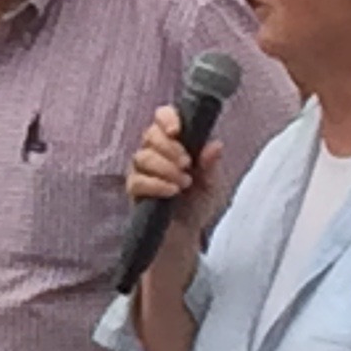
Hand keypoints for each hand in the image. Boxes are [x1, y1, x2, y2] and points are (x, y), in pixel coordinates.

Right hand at [124, 105, 223, 219]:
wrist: (185, 234)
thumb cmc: (197, 204)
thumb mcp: (212, 185)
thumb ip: (211, 166)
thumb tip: (215, 145)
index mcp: (174, 142)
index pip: (163, 116)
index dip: (167, 118)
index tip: (176, 131)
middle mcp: (155, 151)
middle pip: (151, 134)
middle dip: (170, 148)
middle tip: (187, 164)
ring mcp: (142, 169)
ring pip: (143, 156)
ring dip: (166, 168)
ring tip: (183, 183)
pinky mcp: (134, 189)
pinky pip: (137, 180)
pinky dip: (156, 184)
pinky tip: (170, 192)